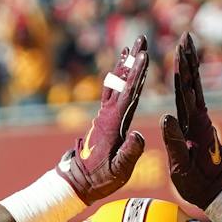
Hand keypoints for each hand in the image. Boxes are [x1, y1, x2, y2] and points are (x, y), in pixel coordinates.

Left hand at [56, 34, 148, 204]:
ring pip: (115, 84)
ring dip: (125, 65)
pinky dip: (118, 78)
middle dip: (132, 61)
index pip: (128, 94)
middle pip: (122, 82)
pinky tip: (122, 69)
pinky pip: (111, 93)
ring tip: (132, 47)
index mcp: (113, 124)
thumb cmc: (100, 179)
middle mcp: (107, 115)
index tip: (144, 56)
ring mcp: (104, 115)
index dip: (137, 74)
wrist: (77, 182)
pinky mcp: (103, 119)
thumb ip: (130, 153)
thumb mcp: (119, 171)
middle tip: (141, 39)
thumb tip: (140, 134)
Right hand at [161, 33, 221, 209]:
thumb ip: (174, 142)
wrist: (218, 195)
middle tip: (186, 36)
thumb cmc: (198, 185)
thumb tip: (165, 116)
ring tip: (185, 46)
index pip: (188, 93)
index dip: (183, 71)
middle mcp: (200, 120)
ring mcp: (200, 123)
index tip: (180, 51)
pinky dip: (187, 85)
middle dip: (188, 59)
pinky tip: (184, 76)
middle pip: (193, 84)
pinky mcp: (197, 128)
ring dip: (189, 67)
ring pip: (194, 89)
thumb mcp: (181, 167)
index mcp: (196, 127)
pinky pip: (192, 101)